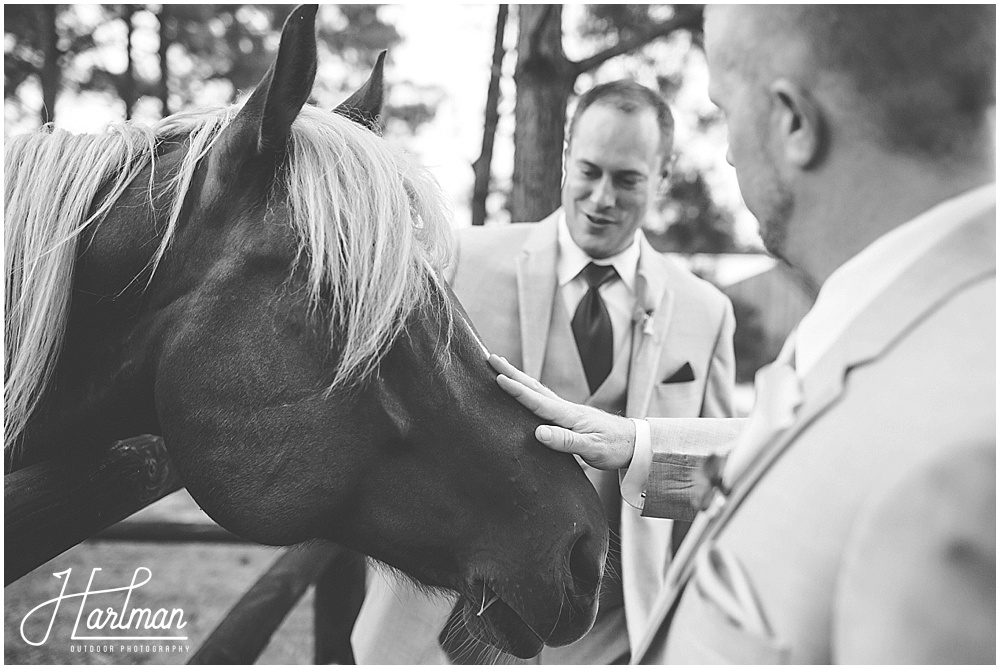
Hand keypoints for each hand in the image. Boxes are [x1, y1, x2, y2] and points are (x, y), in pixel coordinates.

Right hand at [489, 354, 634, 469]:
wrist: (634, 443)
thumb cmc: (614, 447)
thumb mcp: (591, 448)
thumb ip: (565, 441)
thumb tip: (538, 432)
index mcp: (568, 415)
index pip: (537, 400)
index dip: (517, 390)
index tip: (498, 378)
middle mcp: (565, 408)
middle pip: (533, 386)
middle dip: (511, 372)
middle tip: (490, 358)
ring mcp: (567, 410)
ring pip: (537, 389)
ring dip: (518, 377)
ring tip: (502, 366)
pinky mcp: (568, 416)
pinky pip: (543, 398)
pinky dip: (529, 389)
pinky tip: (525, 388)